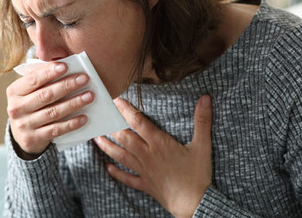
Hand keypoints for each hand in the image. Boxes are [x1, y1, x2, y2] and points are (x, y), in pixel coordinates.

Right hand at [7, 62, 93, 158]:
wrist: (22, 134)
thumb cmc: (30, 105)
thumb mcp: (29, 92)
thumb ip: (42, 79)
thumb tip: (64, 66)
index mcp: (14, 92)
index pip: (32, 79)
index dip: (48, 72)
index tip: (65, 66)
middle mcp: (16, 108)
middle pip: (45, 95)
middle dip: (67, 85)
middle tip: (84, 79)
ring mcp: (23, 125)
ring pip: (53, 112)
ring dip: (73, 103)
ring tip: (89, 96)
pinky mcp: (33, 139)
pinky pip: (56, 130)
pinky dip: (71, 123)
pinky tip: (84, 117)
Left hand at [94, 95, 212, 217]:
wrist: (193, 203)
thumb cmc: (198, 175)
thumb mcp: (202, 145)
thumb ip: (202, 121)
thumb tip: (205, 98)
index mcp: (159, 143)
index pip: (138, 122)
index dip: (126, 110)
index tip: (116, 100)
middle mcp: (147, 155)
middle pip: (124, 138)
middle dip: (112, 126)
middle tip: (101, 117)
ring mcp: (144, 170)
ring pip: (121, 156)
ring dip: (107, 147)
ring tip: (96, 139)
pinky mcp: (145, 184)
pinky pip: (127, 178)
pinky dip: (116, 173)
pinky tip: (108, 167)